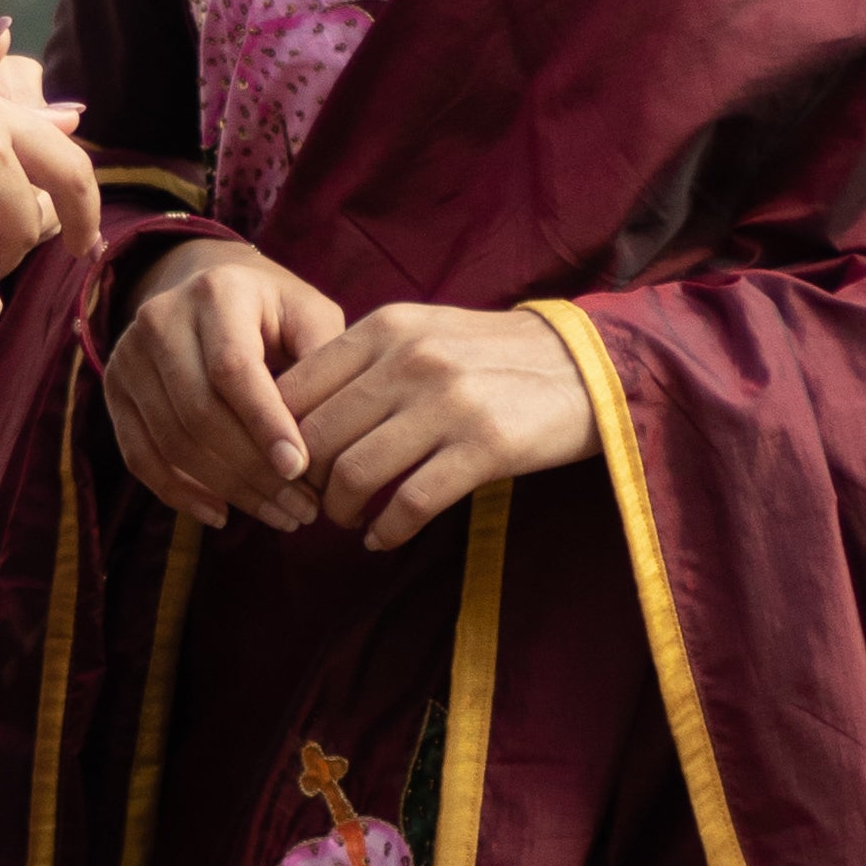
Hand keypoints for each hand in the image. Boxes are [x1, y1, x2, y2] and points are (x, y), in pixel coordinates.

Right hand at [103, 236, 349, 528]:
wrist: (210, 287)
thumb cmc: (274, 311)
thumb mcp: (310, 315)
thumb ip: (324, 360)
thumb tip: (330, 431)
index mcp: (216, 292)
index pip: (232, 368)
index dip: (264, 423)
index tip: (299, 469)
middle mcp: (161, 318)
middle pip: (199, 413)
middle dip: (253, 470)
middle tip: (302, 508)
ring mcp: (128, 355)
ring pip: (171, 441)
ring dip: (227, 490)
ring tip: (278, 515)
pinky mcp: (114, 389)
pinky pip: (139, 455)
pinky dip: (179, 493)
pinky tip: (221, 514)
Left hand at [289, 301, 595, 548]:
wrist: (586, 364)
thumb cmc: (490, 357)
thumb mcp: (422, 333)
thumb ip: (363, 363)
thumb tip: (291, 413)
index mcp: (386, 327)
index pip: (296, 388)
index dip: (279, 438)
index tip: (289, 465)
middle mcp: (411, 359)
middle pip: (317, 437)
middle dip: (307, 482)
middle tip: (316, 501)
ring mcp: (448, 403)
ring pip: (355, 473)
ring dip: (341, 510)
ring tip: (348, 520)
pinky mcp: (485, 447)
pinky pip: (410, 504)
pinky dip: (386, 531)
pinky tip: (382, 538)